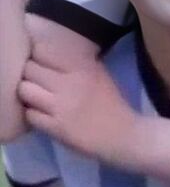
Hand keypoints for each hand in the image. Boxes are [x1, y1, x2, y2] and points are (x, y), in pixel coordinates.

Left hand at [18, 41, 136, 161]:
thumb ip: (76, 62)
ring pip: (25, 91)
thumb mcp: (99, 74)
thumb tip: (48, 52)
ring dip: (28, 96)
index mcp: (82, 67)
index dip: (37, 58)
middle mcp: (70, 83)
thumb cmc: (113, 104)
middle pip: (29, 70)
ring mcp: (62, 106)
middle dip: (31, 77)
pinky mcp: (57, 128)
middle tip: (39, 85)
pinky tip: (44, 117)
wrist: (126, 136)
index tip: (42, 66)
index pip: (42, 51)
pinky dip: (33, 115)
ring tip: (38, 101)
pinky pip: (30, 115)